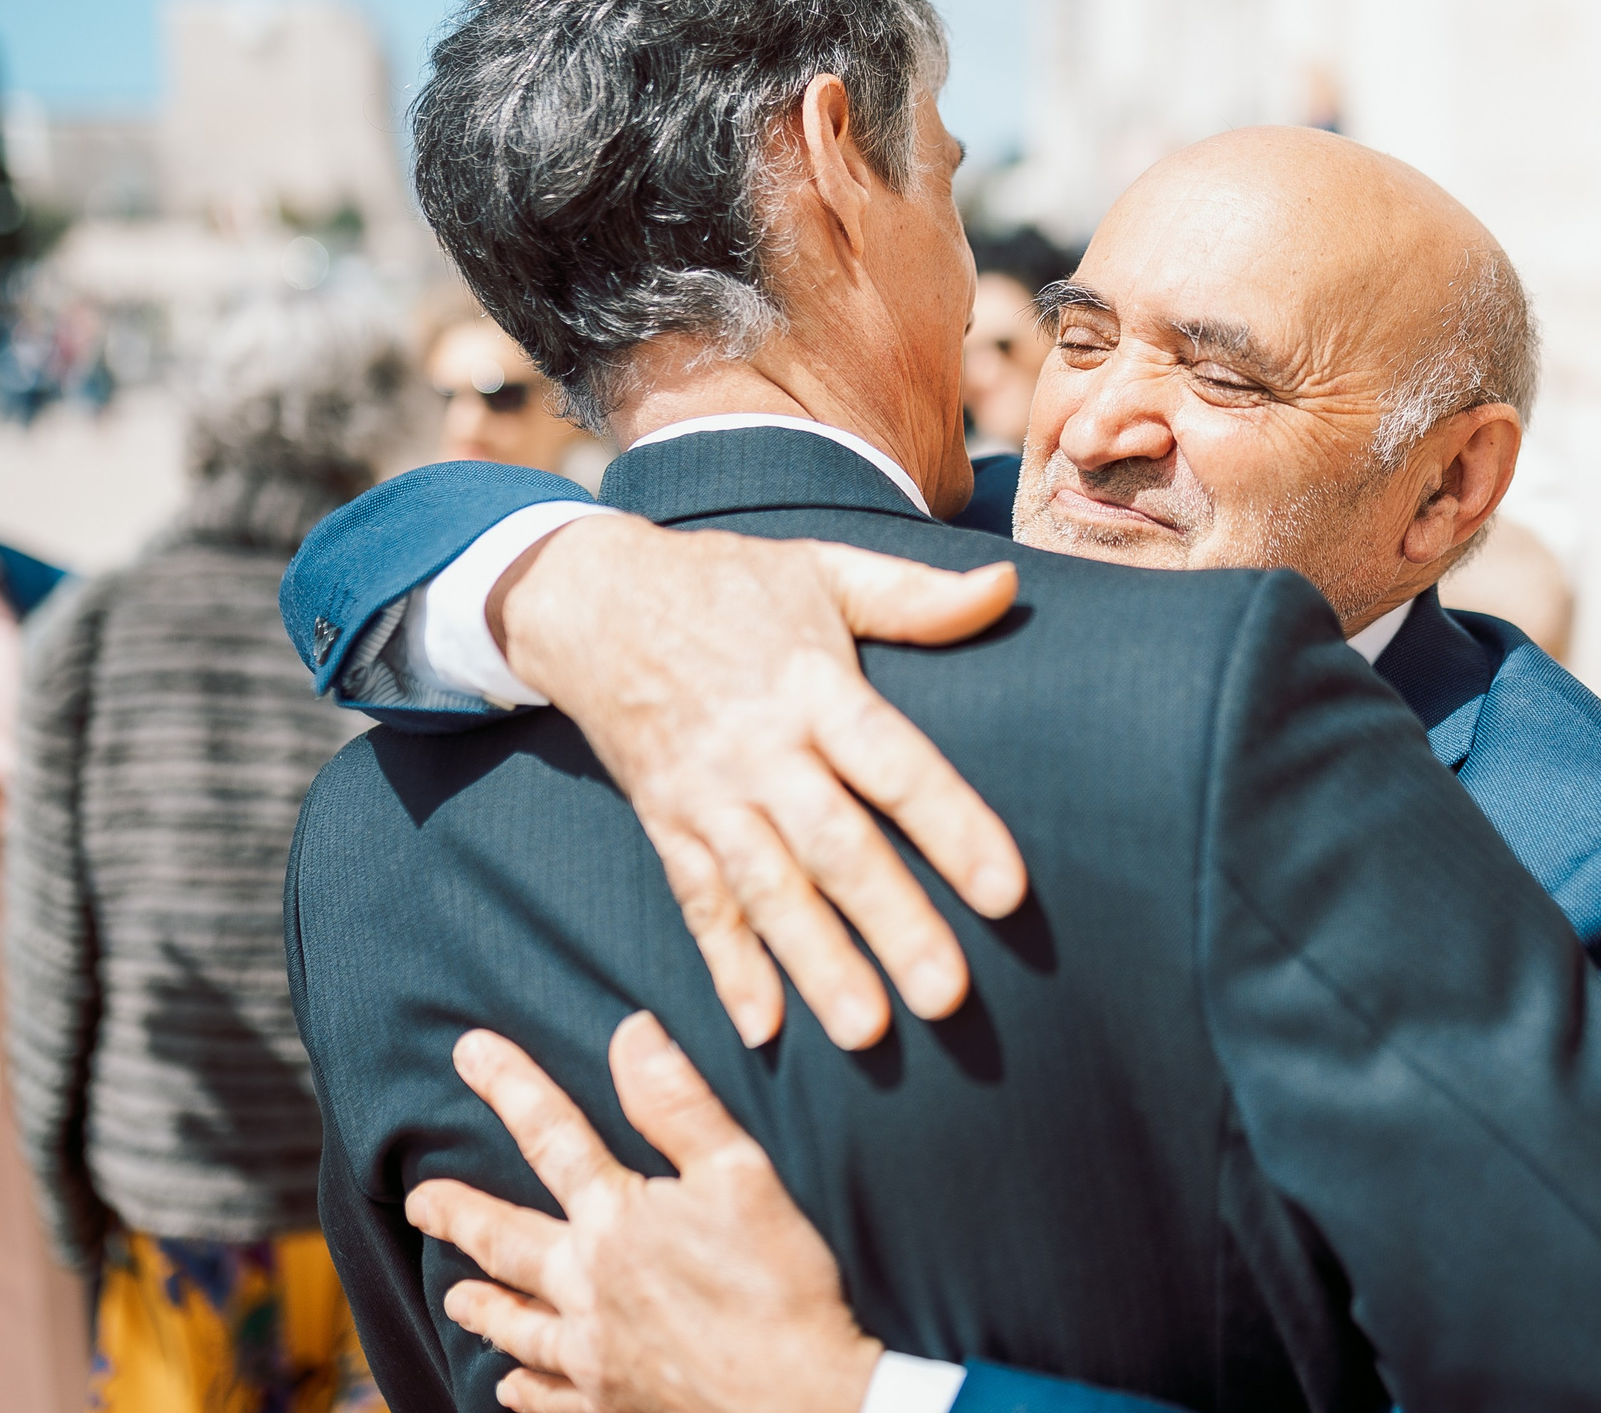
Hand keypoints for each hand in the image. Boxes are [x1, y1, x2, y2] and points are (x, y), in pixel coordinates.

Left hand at [406, 1018, 878, 1412]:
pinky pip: (548, 1401)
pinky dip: (523, 1391)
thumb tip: (631, 1031)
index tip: (469, 1052)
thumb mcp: (742, 1175)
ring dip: (483, 1306)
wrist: (799, 1402)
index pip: (552, 1136)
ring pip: (518, 1327)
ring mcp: (593, 1356)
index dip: (510, 1087)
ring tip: (456, 1296)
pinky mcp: (611, 1407)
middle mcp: (587, 1287)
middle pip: (507, 1241)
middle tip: (421, 1201)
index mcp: (617, 1220)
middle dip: (460, 1214)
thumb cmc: (778, 1285)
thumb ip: (679, 1104)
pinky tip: (510, 1388)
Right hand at [492, 516, 1026, 1049]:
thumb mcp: (822, 567)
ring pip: (767, 889)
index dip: (950, 825)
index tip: (1007, 891)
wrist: (589, 599)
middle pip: (833, 844)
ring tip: (867, 1032)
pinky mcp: (666, 824)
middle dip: (890, 922)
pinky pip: (699, 902)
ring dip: (815, 962)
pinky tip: (762, 1029)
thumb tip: (1010, 586)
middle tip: (947, 996)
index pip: (892, 762)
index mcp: (810, 684)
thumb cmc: (728, 585)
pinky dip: (727, 965)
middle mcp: (758, 747)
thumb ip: (918, 595)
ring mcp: (707, 793)